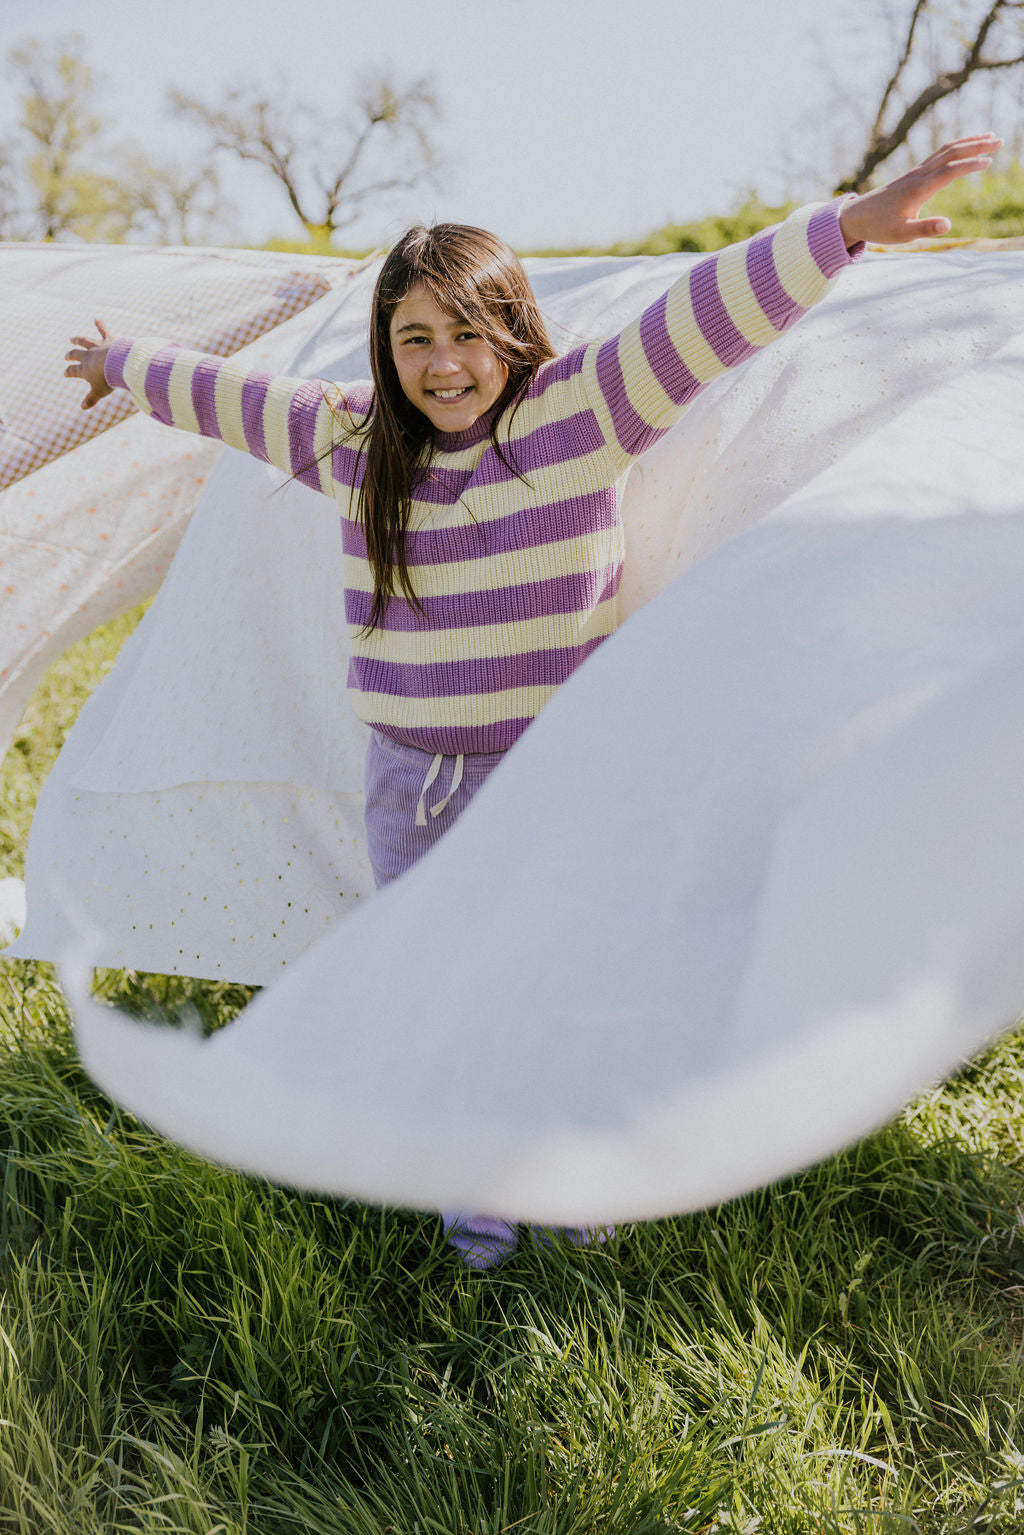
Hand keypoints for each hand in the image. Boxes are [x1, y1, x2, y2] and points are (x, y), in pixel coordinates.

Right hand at [65, 319, 116, 408]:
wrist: (119, 363)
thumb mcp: (99, 392)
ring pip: (85, 341)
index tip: (65, 373)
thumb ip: (91, 399)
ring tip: (72, 339)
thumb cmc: (109, 379)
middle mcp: (89, 356)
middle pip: (77, 354)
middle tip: (66, 355)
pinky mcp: (109, 339)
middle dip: (71, 355)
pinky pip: (103, 330)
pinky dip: (100, 324)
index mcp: (85, 369)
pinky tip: (96, 319)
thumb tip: (82, 408)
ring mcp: (98, 346)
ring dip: (78, 340)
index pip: (73, 371)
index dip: (68, 372)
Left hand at [838, 135, 1001, 247]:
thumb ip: (924, 229)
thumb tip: (947, 224)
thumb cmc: (879, 227)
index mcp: (918, 189)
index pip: (949, 171)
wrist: (856, 216)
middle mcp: (918, 175)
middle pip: (951, 153)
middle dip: (976, 145)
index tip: (990, 162)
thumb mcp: (900, 235)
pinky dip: (957, 147)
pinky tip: (967, 147)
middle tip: (1000, 140)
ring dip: (969, 141)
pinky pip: (939, 154)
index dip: (969, 165)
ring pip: (946, 150)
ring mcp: (916, 172)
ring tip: (990, 137)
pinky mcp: (915, 174)